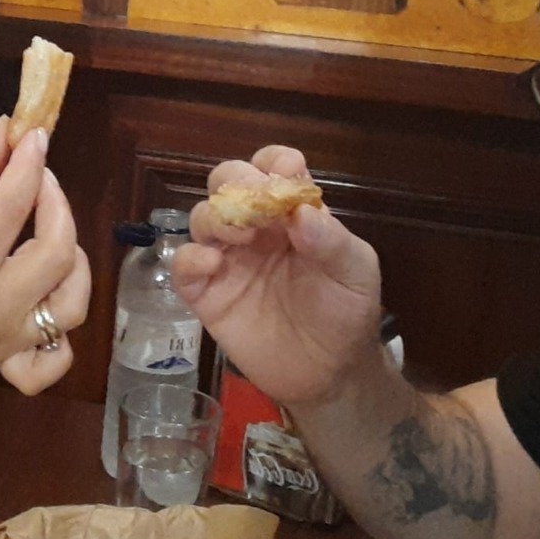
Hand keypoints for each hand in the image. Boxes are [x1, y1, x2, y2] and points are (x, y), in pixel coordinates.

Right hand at [0, 121, 88, 400]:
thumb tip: (9, 135)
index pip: (16, 203)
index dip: (30, 162)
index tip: (33, 136)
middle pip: (58, 250)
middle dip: (57, 202)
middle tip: (38, 177)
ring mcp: (6, 337)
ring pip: (72, 300)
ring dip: (73, 256)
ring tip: (51, 228)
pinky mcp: (7, 353)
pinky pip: (58, 354)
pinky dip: (66, 324)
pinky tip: (52, 289)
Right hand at [171, 146, 382, 405]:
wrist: (329, 375)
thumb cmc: (346, 315)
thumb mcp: (356, 274)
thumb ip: (333, 242)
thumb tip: (302, 211)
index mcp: (293, 214)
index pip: (275, 168)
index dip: (274, 163)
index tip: (283, 174)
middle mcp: (257, 228)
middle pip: (228, 181)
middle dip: (236, 183)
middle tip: (255, 209)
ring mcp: (229, 259)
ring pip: (202, 216)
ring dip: (215, 216)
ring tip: (240, 238)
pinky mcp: (207, 294)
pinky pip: (183, 265)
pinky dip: (189, 258)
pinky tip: (211, 266)